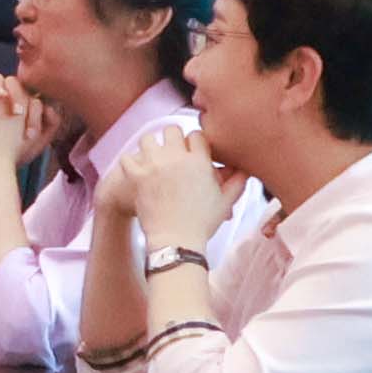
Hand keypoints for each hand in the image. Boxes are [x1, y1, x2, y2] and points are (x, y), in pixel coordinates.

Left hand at [103, 120, 226, 249]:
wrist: (176, 242)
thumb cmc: (203, 224)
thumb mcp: (226, 202)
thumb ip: (237, 181)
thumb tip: (244, 168)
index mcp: (199, 162)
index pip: (196, 134)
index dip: (194, 143)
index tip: (192, 152)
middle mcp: (176, 158)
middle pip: (172, 130)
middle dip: (173, 140)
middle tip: (172, 153)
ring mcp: (154, 166)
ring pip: (148, 139)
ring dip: (151, 147)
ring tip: (154, 159)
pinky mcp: (137, 177)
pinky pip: (127, 157)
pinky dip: (130, 162)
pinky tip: (137, 169)